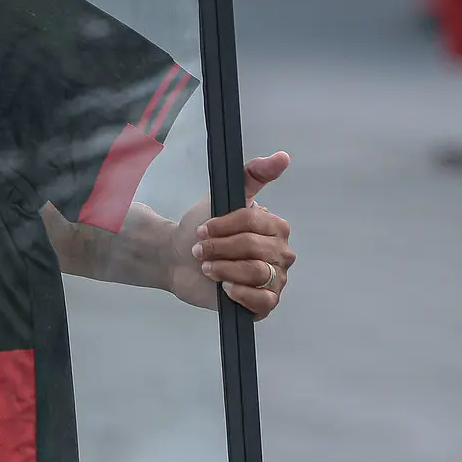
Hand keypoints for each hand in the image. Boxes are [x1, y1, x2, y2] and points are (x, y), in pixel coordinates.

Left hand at [169, 152, 293, 319]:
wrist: (179, 259)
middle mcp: (282, 254)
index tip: (204, 229)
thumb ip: (252, 175)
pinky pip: (263, 301)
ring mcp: (276, 280)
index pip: (255, 222)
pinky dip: (241, 294)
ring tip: (207, 267)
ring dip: (224, 269)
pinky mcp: (264, 304)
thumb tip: (283, 157)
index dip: (225, 226)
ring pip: (257, 273)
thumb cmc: (203, 228)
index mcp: (276, 228)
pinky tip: (225, 288)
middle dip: (221, 248)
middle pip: (255, 248)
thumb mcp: (223, 197)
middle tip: (201, 250)